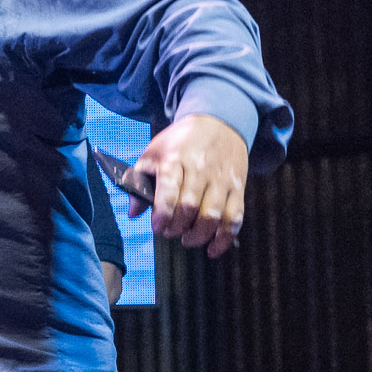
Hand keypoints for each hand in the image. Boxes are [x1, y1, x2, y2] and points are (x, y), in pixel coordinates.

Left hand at [131, 112, 249, 255]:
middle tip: (170, 232)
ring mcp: (222, 179)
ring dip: (199, 235)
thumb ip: (139, 181)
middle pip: (191, 207)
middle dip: (178, 227)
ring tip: (187, 239)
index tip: (157, 227)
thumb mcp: (153, 153)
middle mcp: (201, 170)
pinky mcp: (238, 187)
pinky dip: (225, 237)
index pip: (169, 190)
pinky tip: (213, 249)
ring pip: (214, 215)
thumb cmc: (179, 142)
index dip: (163, 214)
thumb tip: (133, 212)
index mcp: (175, 160)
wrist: (219, 122)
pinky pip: (235, 216)